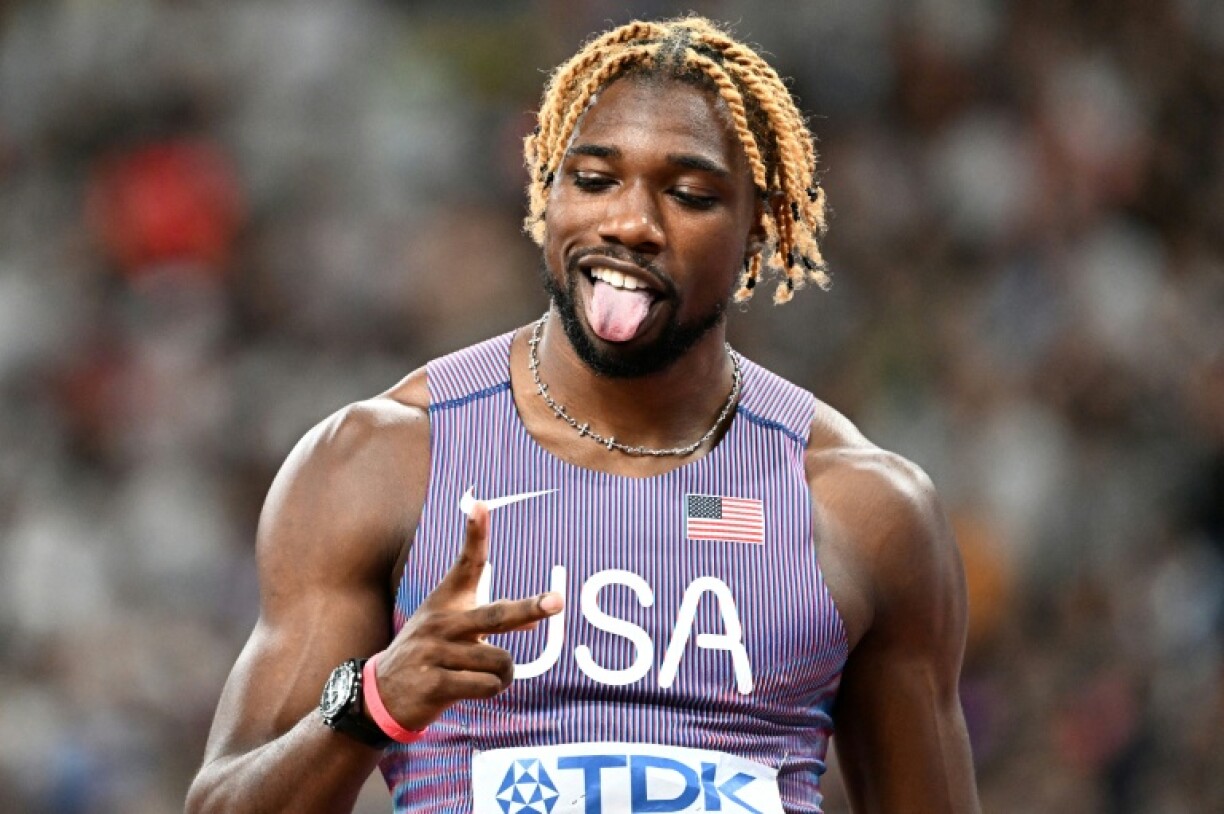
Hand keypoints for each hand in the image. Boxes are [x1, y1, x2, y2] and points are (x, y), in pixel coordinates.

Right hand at [372, 501, 563, 729]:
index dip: (475, 534)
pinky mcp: (434, 684)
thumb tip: (534, 622)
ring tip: (488, 677)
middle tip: (558, 601)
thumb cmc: (427, 657)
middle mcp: (440, 623)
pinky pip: (486, 686)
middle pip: (496, 615)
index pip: (466, 564)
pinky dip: (491, 690)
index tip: (480, 504)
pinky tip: (473, 691)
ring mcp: (435, 653)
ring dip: (505, 675)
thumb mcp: (453, 633)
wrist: (379, 695)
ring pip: (500, 661)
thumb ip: (490, 624)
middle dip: (530, 608)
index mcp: (446, 603)